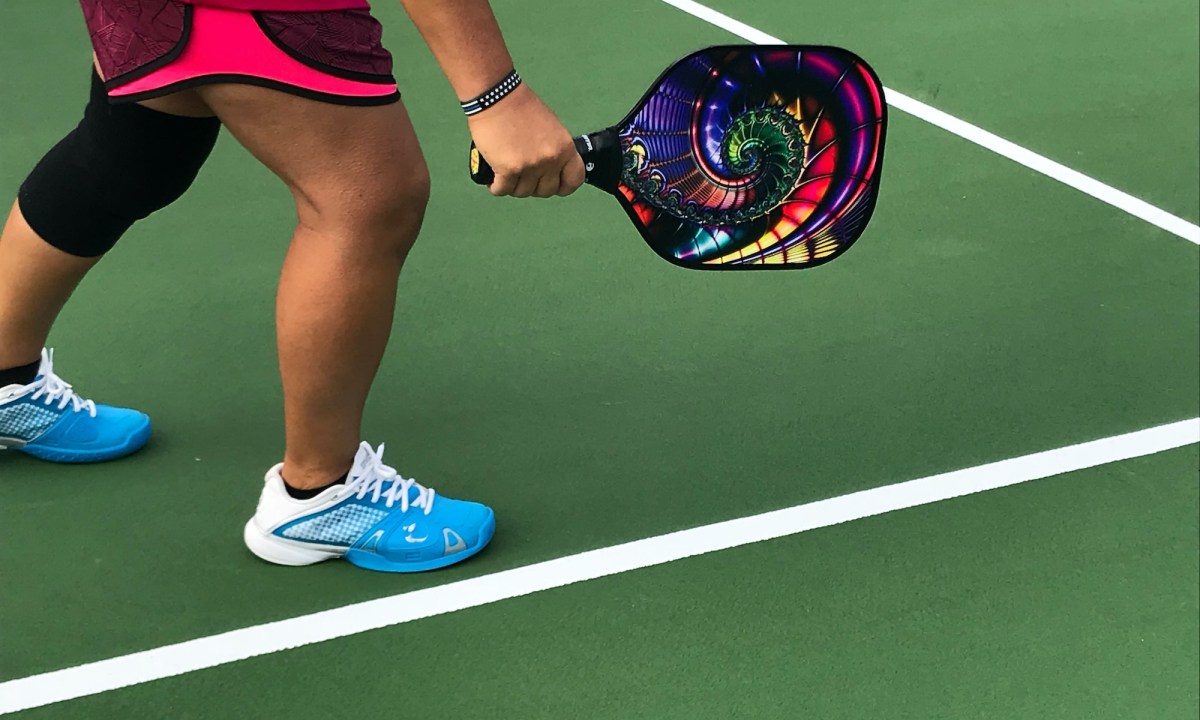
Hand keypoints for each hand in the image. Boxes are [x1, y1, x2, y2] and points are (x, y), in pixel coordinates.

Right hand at [467, 84, 584, 197]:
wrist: (497, 96)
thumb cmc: (519, 107)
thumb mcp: (551, 128)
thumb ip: (554, 150)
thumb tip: (550, 171)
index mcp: (565, 147)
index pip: (574, 180)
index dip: (563, 186)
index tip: (554, 185)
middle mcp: (551, 159)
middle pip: (545, 191)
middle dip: (533, 186)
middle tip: (522, 175)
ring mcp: (530, 166)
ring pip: (522, 192)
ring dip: (512, 185)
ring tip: (505, 171)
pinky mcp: (508, 169)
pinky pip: (502, 190)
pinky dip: (495, 186)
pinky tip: (493, 178)